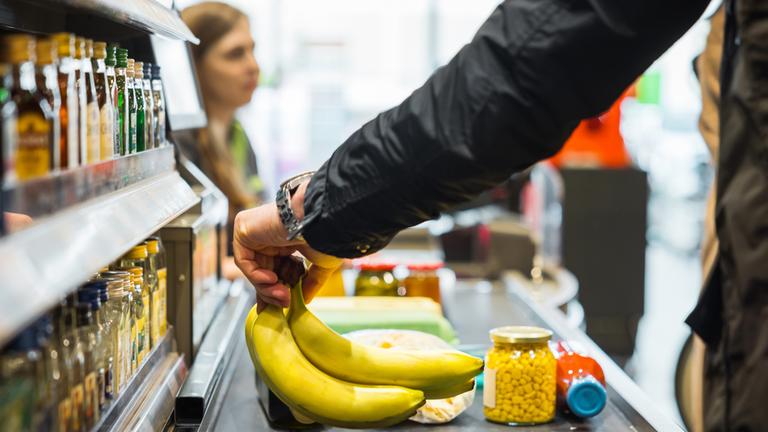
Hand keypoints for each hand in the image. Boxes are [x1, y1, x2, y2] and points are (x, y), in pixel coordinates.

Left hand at [233, 182, 342, 311]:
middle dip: (272, 292)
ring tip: (283, 296)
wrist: (319, 218)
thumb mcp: (321, 264)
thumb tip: (305, 300)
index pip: (274, 270)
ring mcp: (255, 233)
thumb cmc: (325, 233)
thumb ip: (311, 282)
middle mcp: (268, 237)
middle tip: (285, 303)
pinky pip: (243, 261)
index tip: (279, 308)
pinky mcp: (244, 230)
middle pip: (262, 273)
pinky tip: (271, 280)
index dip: (274, 290)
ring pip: (253, 270)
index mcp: (285, 242)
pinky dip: (256, 275)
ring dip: (267, 288)